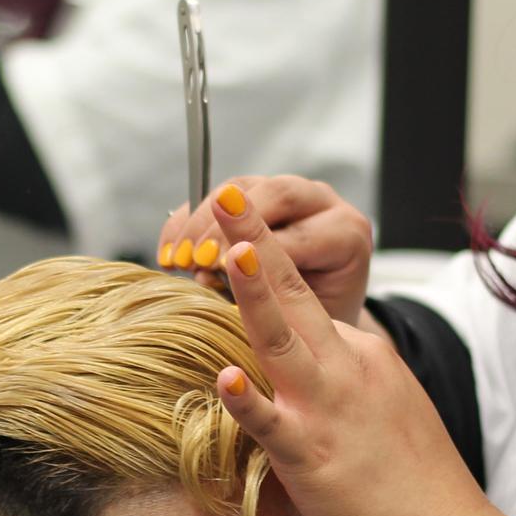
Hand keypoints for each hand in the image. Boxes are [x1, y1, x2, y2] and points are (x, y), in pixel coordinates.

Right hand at [157, 176, 373, 326]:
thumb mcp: (307, 326)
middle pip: (277, 194)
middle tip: (195, 259)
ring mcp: (289, 192)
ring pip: (243, 187)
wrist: (321, 320)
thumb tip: (213, 282)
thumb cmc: (318, 328)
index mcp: (347, 234)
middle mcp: (323, 204)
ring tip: (176, 260)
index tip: (222, 267)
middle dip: (229, 226)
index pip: (302, 233)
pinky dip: (188, 221)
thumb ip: (273, 303)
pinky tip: (168, 251)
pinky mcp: (258, 191)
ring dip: (201, 222)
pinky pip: (218, 194)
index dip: (259, 250)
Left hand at [205, 184, 490, 515]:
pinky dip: (246, 400)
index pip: (302, 300)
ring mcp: (323, 407)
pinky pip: (270, 422)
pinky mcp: (308, 453)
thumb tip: (322, 343)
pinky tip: (221, 377)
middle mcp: (342, 367)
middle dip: (257, 239)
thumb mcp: (385, 395)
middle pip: (293, 294)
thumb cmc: (410, 471)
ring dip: (255, 293)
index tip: (236, 217)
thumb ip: (350, 365)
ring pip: (280, 340)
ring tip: (230, 251)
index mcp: (359, 352)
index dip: (262, 261)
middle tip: (228, 194)